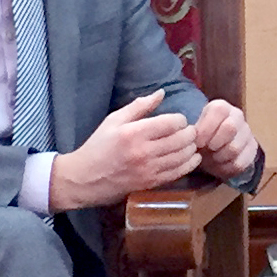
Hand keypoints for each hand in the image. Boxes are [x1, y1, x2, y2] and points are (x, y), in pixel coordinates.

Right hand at [48, 91, 200, 208]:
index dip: (180, 119)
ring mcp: (149, 170)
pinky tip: (192, 158)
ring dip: (191, 148)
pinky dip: (189, 164)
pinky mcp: (151, 183)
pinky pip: (178, 173)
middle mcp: (143, 152)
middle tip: (188, 131)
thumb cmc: (98, 146)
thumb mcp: (114, 120)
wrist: (84, 179)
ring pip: (183, 156)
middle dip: (189, 133)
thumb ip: (139, 106)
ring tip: (189, 143)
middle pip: (181, 139)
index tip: (177, 120)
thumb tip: (161, 93)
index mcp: (134, 133)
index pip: (171, 123)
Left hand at [194, 98, 258, 181]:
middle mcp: (237, 116)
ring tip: (212, 158)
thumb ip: (193, 133)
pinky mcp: (252, 149)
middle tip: (207, 149)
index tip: (198, 142)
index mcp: (221, 108)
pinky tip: (220, 165)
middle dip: (215, 143)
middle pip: (231, 128)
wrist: (215, 149)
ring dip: (219, 157)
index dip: (207, 128)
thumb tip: (193, 139)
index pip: (219, 111)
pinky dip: (226, 167)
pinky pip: (240, 162)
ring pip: (235, 148)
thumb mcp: (195, 131)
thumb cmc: (203, 138)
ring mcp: (247, 132)